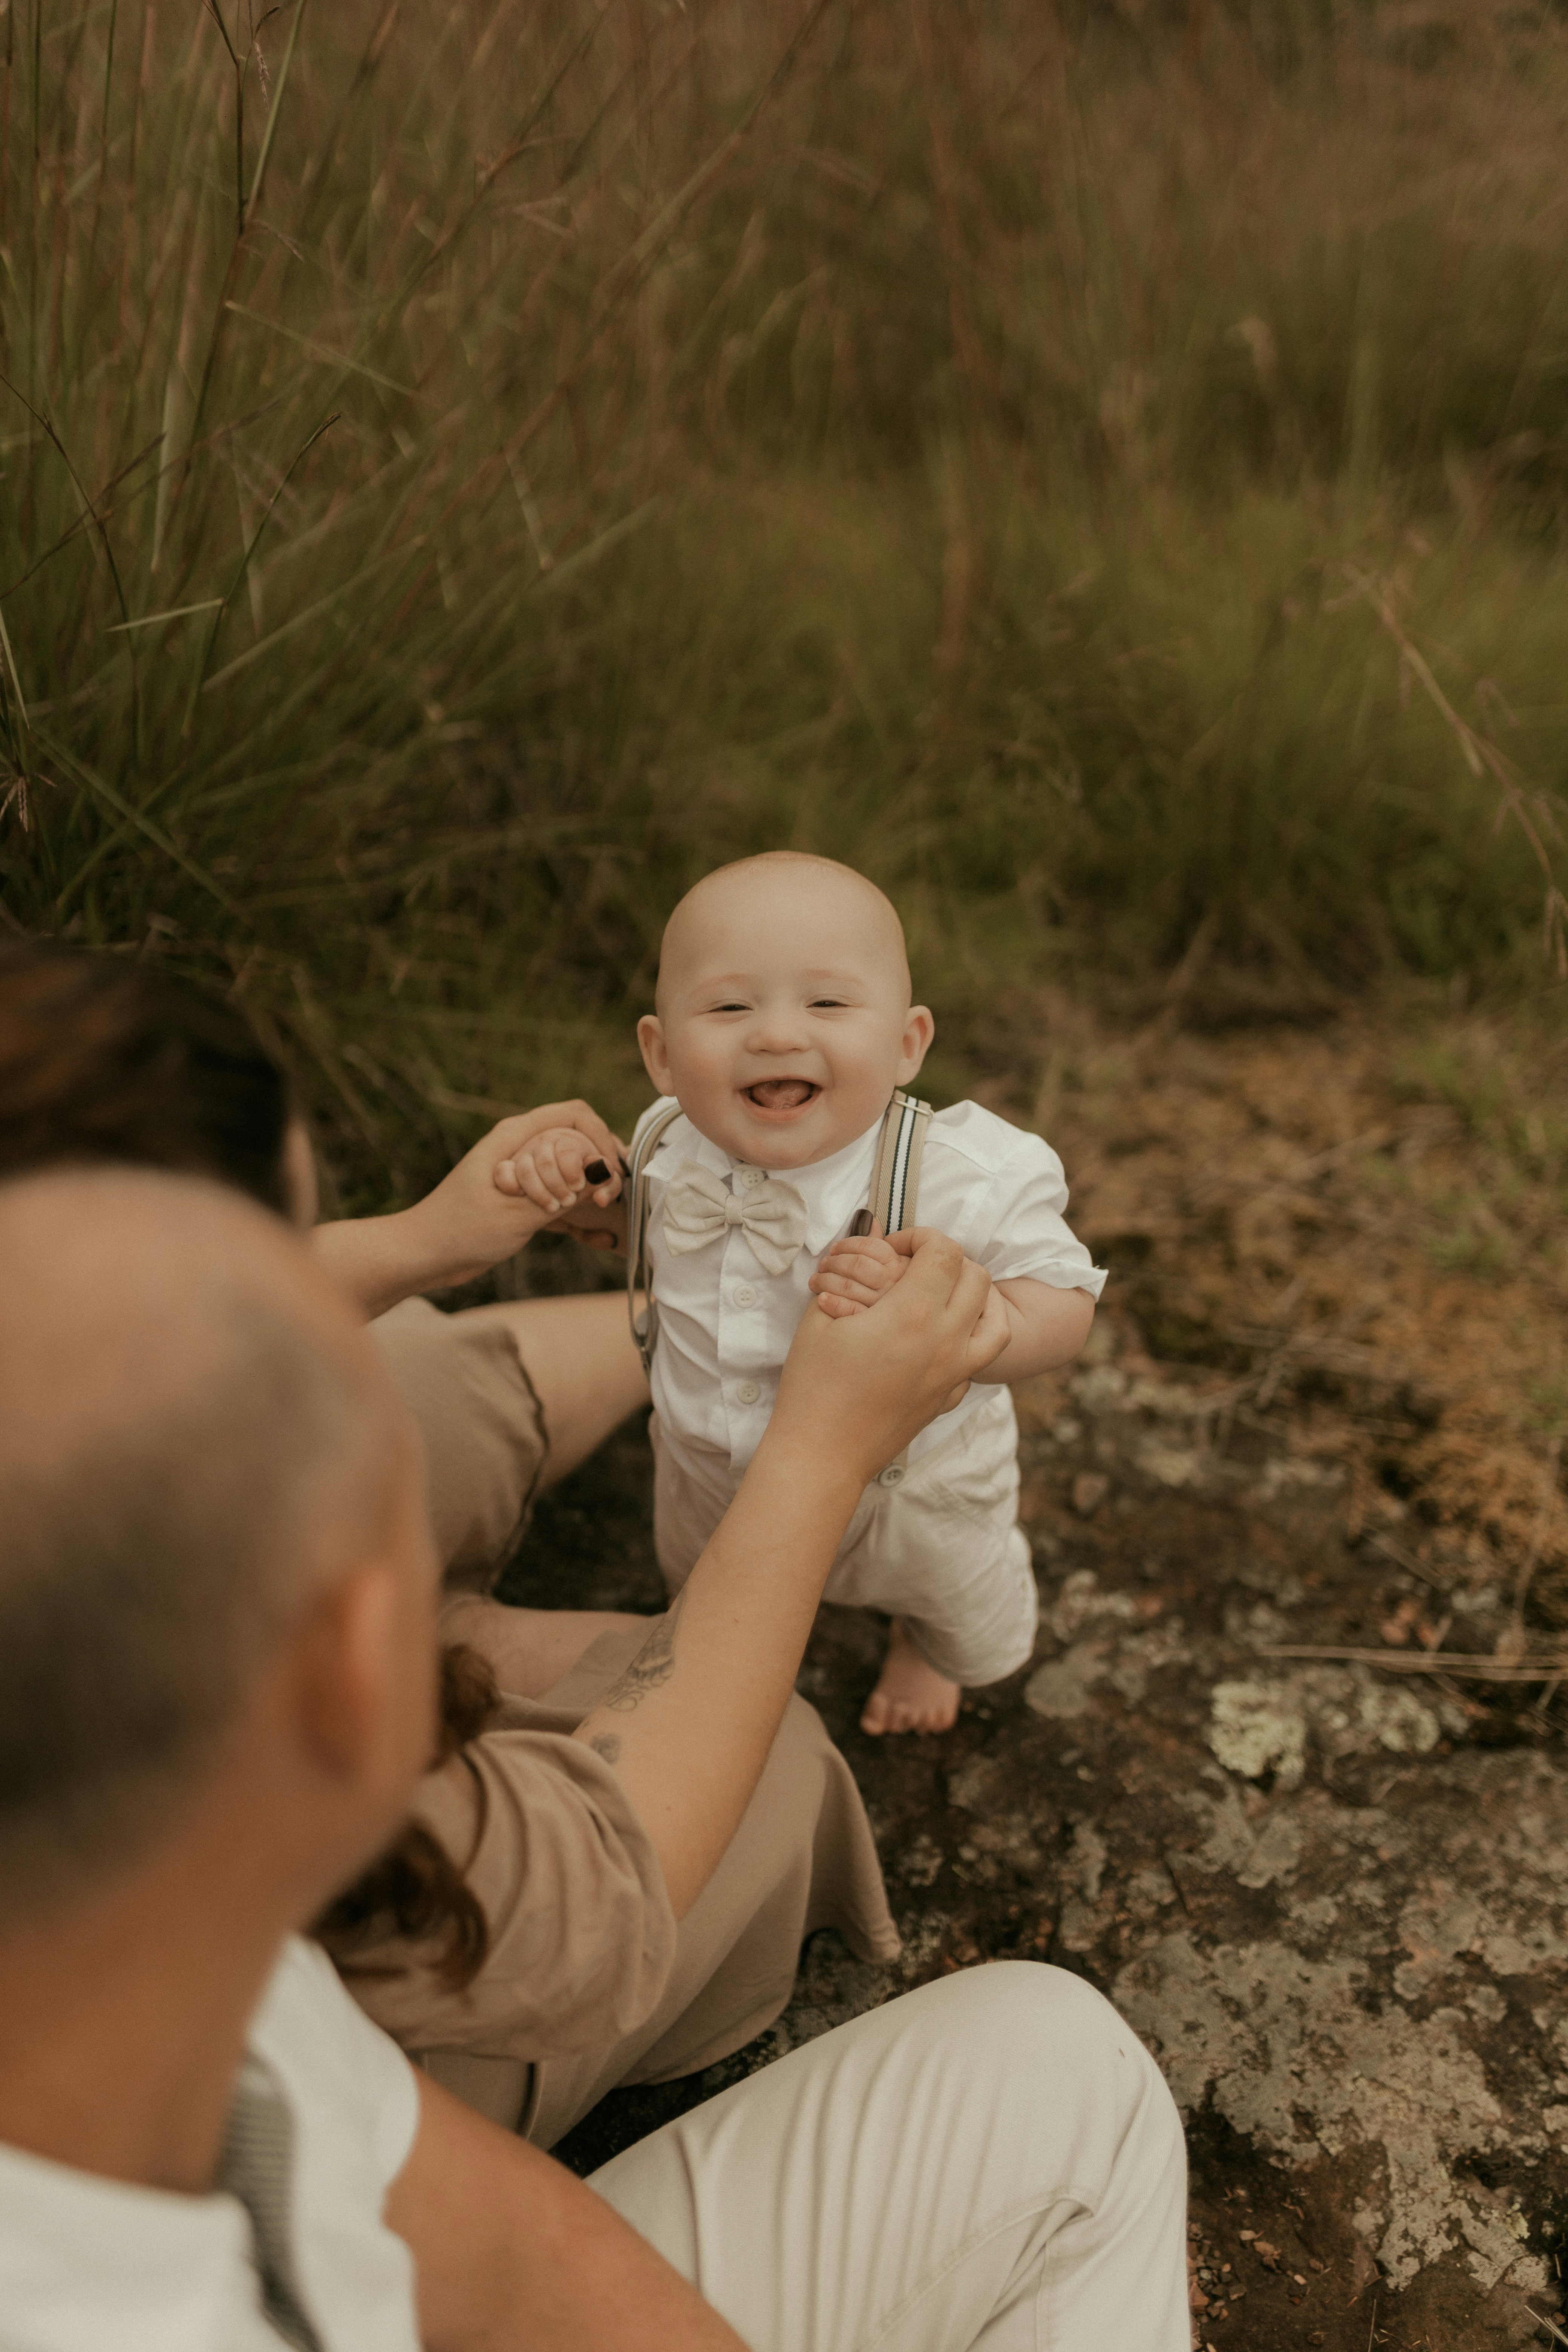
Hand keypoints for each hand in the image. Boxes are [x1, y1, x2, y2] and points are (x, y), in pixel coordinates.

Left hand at [403, 1103, 621, 1283]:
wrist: (425, 1254)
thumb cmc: (461, 1230)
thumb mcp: (517, 1212)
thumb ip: (561, 1192)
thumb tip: (602, 1175)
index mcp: (515, 1135)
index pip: (574, 1113)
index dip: (600, 1135)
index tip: (610, 1170)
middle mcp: (521, 1147)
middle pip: (578, 1141)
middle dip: (600, 1169)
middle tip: (605, 1202)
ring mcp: (524, 1172)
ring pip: (574, 1171)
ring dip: (592, 1194)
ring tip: (601, 1226)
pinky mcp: (524, 1196)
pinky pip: (562, 1196)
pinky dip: (578, 1214)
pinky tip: (595, 1241)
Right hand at [773, 1228, 1009, 1488]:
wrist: (822, 1454)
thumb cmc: (814, 1386)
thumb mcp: (821, 1315)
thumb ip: (853, 1266)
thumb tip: (872, 1224)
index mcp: (912, 1316)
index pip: (944, 1252)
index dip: (921, 1237)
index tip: (895, 1247)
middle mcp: (945, 1343)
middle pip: (976, 1277)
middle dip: (947, 1260)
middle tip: (913, 1266)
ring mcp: (954, 1374)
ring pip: (995, 1319)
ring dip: (976, 1297)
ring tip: (942, 1295)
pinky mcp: (950, 1397)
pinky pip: (979, 1357)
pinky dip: (969, 1336)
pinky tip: (937, 1336)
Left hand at [808, 1220, 908, 1318]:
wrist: (901, 1330)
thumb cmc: (892, 1293)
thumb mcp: (893, 1267)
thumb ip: (878, 1244)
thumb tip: (869, 1219)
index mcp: (899, 1267)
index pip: (872, 1247)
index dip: (848, 1245)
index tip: (835, 1249)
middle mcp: (894, 1285)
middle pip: (857, 1265)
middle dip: (834, 1262)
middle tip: (822, 1265)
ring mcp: (883, 1307)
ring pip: (848, 1286)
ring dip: (825, 1281)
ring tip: (815, 1281)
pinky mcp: (871, 1328)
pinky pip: (848, 1311)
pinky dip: (832, 1303)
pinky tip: (821, 1299)